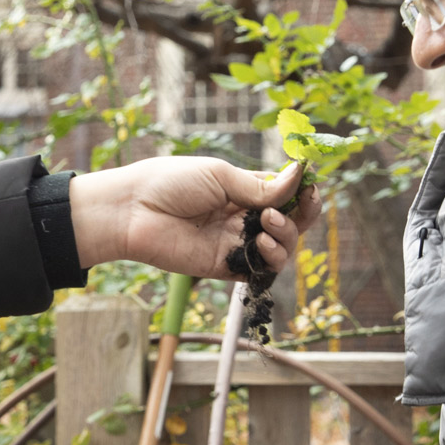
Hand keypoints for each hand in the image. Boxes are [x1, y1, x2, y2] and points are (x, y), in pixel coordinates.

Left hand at [68, 157, 312, 276]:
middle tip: (300, 205)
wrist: (133, 211)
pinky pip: (261, 269)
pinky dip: (273, 258)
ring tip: (270, 222)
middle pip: (290, 221)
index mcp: (242, 189)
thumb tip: (299, 177)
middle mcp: (242, 217)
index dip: (302, 192)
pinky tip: (264, 244)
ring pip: (281, 246)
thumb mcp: (220, 175)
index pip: (285, 194)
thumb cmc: (170, 183)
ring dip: (288, 235)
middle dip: (303, 214)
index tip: (312, 185)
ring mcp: (235, 242)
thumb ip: (259, 186)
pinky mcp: (225, 266)